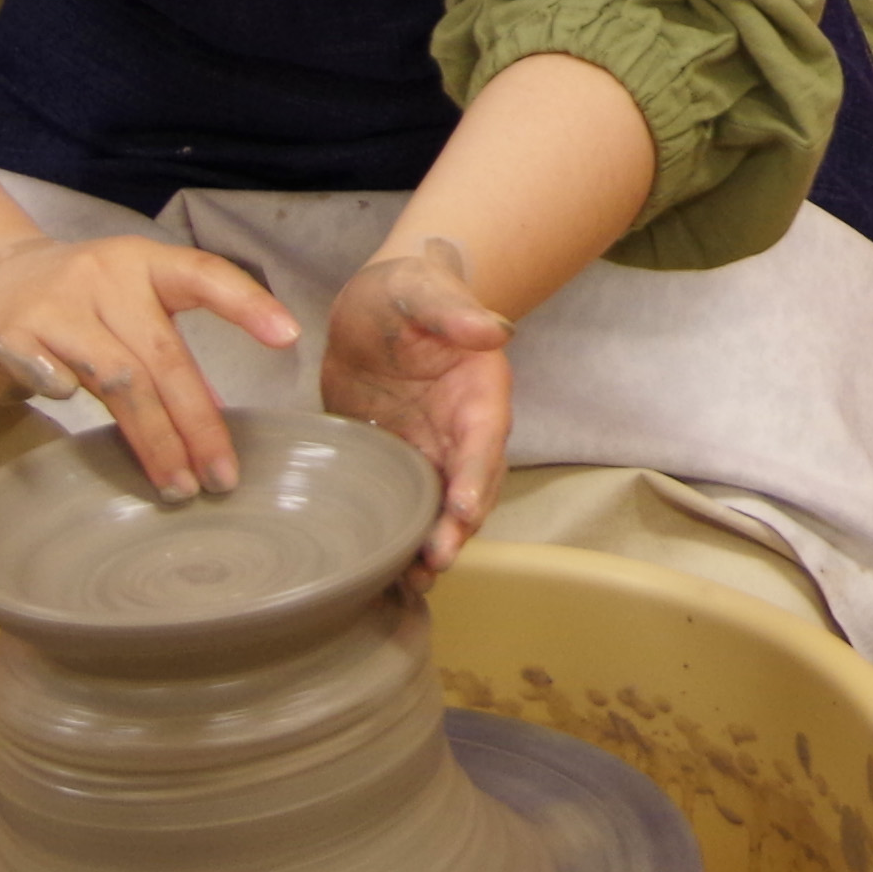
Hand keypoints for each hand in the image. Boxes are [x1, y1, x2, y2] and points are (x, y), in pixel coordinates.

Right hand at [0, 233, 298, 499]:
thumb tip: (213, 414)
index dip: (247, 304)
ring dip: (152, 437)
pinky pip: (43, 369)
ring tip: (179, 484)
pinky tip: (75, 411)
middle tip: (222, 476)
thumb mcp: (128, 305)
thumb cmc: (76, 302)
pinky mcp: (9, 336)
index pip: (204, 274)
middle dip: (198, 423)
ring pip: (116, 376)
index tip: (288, 338)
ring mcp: (54, 306)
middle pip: (163, 356)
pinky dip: (62, 388)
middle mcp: (103, 278)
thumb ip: (168, 348)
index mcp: (143, 264)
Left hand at [324, 237, 515, 581]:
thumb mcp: (422, 291)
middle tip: (435, 560)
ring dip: (431, 544)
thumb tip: (498, 330)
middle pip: (469, 488)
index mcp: (478, 393)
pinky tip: (383, 574)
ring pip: (440, 509)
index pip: (484, 440)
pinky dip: (399, 540)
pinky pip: (404, 508)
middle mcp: (461, 432)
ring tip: (412, 580)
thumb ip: (454, 313)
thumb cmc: (406, 291)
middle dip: (457, 527)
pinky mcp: (394, 465)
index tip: (463, 507)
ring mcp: (428, 453)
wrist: (374, 307)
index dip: (475, 475)